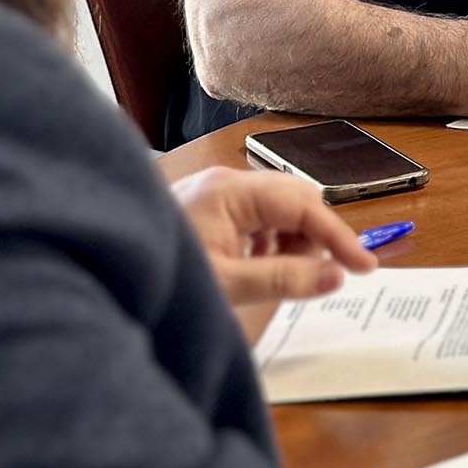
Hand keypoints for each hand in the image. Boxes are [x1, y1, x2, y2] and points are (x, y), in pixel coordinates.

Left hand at [170, 167, 376, 305]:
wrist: (103, 269)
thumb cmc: (161, 275)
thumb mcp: (228, 285)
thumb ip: (284, 278)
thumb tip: (337, 276)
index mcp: (232, 192)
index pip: (304, 207)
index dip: (339, 238)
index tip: (364, 268)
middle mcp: (226, 183)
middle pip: (296, 199)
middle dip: (314, 236)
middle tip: (316, 274)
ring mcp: (215, 193)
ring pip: (279, 209)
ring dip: (292, 241)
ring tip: (277, 275)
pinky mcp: (208, 208)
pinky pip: (257, 217)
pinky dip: (270, 242)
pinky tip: (255, 268)